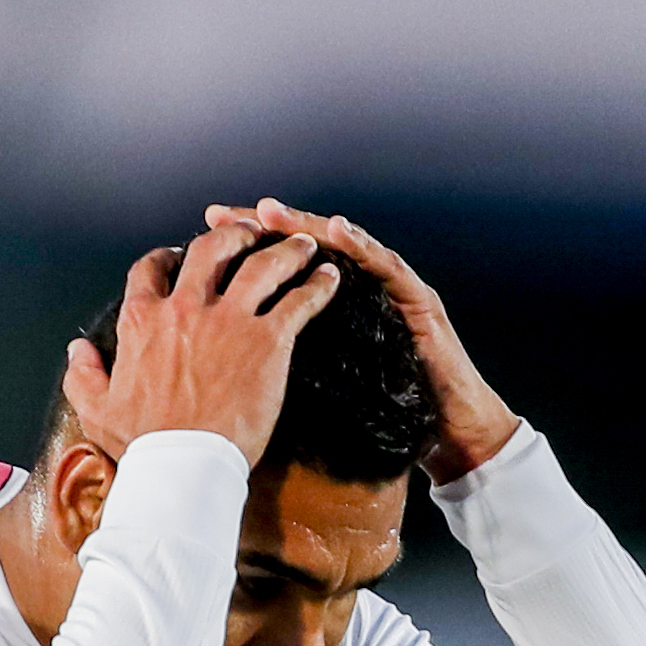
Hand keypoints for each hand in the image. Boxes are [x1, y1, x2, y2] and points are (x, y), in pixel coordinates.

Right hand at [62, 224, 338, 465]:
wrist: (185, 465)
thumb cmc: (144, 443)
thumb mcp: (97, 408)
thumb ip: (84, 374)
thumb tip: (78, 349)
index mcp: (143, 320)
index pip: (151, 269)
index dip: (167, 256)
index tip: (179, 254)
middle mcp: (185, 308)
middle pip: (210, 250)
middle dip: (232, 234)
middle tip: (250, 232)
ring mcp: (229, 320)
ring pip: (261, 265)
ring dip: (285, 249)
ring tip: (302, 244)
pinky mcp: (267, 340)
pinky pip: (299, 300)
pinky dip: (318, 285)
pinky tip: (330, 277)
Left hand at [204, 198, 521, 483]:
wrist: (449, 432)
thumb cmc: (384, 419)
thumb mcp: (325, 392)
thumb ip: (284, 371)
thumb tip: (224, 377)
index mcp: (328, 312)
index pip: (277, 270)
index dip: (237, 253)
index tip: (196, 238)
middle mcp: (358, 291)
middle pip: (302, 248)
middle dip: (260, 228)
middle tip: (221, 212)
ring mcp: (391, 291)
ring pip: (344, 247)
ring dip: (307, 226)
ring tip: (273, 212)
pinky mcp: (420, 302)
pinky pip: (389, 269)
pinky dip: (365, 248)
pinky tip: (341, 232)